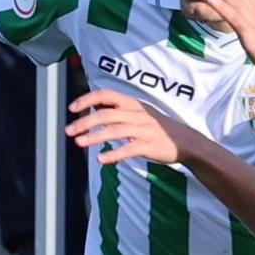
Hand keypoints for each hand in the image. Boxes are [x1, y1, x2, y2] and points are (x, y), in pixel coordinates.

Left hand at [65, 90, 192, 165]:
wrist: (186, 142)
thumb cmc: (159, 128)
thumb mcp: (140, 113)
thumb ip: (119, 110)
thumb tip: (95, 107)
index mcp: (133, 104)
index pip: (106, 95)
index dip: (87, 99)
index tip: (72, 108)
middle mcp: (137, 114)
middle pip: (106, 114)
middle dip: (85, 122)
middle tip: (68, 130)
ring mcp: (144, 130)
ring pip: (115, 130)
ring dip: (95, 137)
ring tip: (79, 143)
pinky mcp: (150, 146)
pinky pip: (129, 149)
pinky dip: (114, 154)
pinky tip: (101, 159)